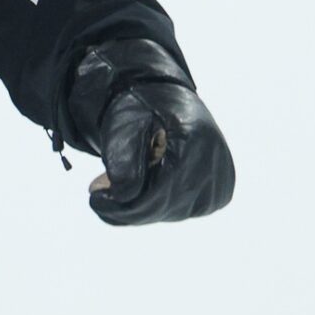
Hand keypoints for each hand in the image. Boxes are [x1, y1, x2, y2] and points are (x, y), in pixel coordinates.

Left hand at [66, 39, 234, 225]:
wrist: (165, 101)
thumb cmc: (142, 109)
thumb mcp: (124, 125)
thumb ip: (123, 160)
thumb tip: (124, 197)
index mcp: (196, 141)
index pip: (159, 190)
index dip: (123, 202)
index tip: (94, 199)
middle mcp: (218, 165)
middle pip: (165, 206)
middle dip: (127, 206)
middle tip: (97, 192)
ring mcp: (221, 182)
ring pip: (171, 213)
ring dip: (140, 204)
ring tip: (122, 178)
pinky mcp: (218, 194)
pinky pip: (180, 211)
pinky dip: (155, 204)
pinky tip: (143, 183)